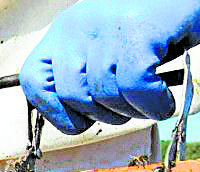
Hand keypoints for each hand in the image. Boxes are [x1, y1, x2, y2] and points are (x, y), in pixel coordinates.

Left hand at [20, 0, 199, 133]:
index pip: (35, 81)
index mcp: (67, 31)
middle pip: (73, 96)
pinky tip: (165, 100)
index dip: (54, 110)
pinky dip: (153, 104)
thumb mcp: (111, 46)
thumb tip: (78, 116)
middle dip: (105, 115)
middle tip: (132, 107)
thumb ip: (89, 73)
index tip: (82, 119)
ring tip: (153, 99)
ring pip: (106, 95)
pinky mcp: (137, 30)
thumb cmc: (161, 25)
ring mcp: (107, 26)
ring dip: (135, 111)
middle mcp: (79, 25)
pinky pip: (135, 87)